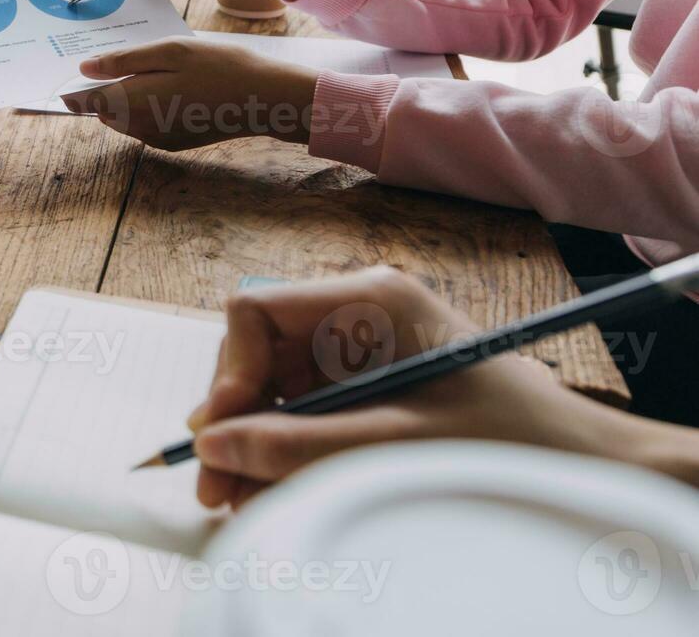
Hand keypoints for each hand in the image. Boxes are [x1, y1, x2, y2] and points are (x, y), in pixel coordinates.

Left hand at [61, 37, 317, 150]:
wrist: (263, 100)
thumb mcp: (169, 51)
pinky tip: (176, 87)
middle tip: (127, 59)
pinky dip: (151, 107)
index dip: (73, 89)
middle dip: (107, 88)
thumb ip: (122, 61)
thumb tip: (84, 68)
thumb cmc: (219, 67)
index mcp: (132, 102)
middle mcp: (139, 128)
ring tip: (159, 69)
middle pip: (104, 109)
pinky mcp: (174, 143)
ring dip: (130, 97)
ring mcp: (157, 140)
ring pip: (125, 117)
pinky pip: (148, 124)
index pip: (84, 101)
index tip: (69, 75)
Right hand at [188, 268, 621, 509]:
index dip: (229, 370)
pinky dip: (285, 452)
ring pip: (274, 389)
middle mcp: (358, 315)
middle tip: (218, 487)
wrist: (586, 468)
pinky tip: (278, 490)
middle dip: (234, 419)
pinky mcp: (368, 388)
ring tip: (241, 500)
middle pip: (258, 354)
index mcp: (371, 299)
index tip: (224, 432)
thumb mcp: (394, 446)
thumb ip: (298, 446)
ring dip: (253, 443)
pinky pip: (304, 413)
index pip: (257, 311)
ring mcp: (361, 351)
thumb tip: (214, 443)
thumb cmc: (509, 442)